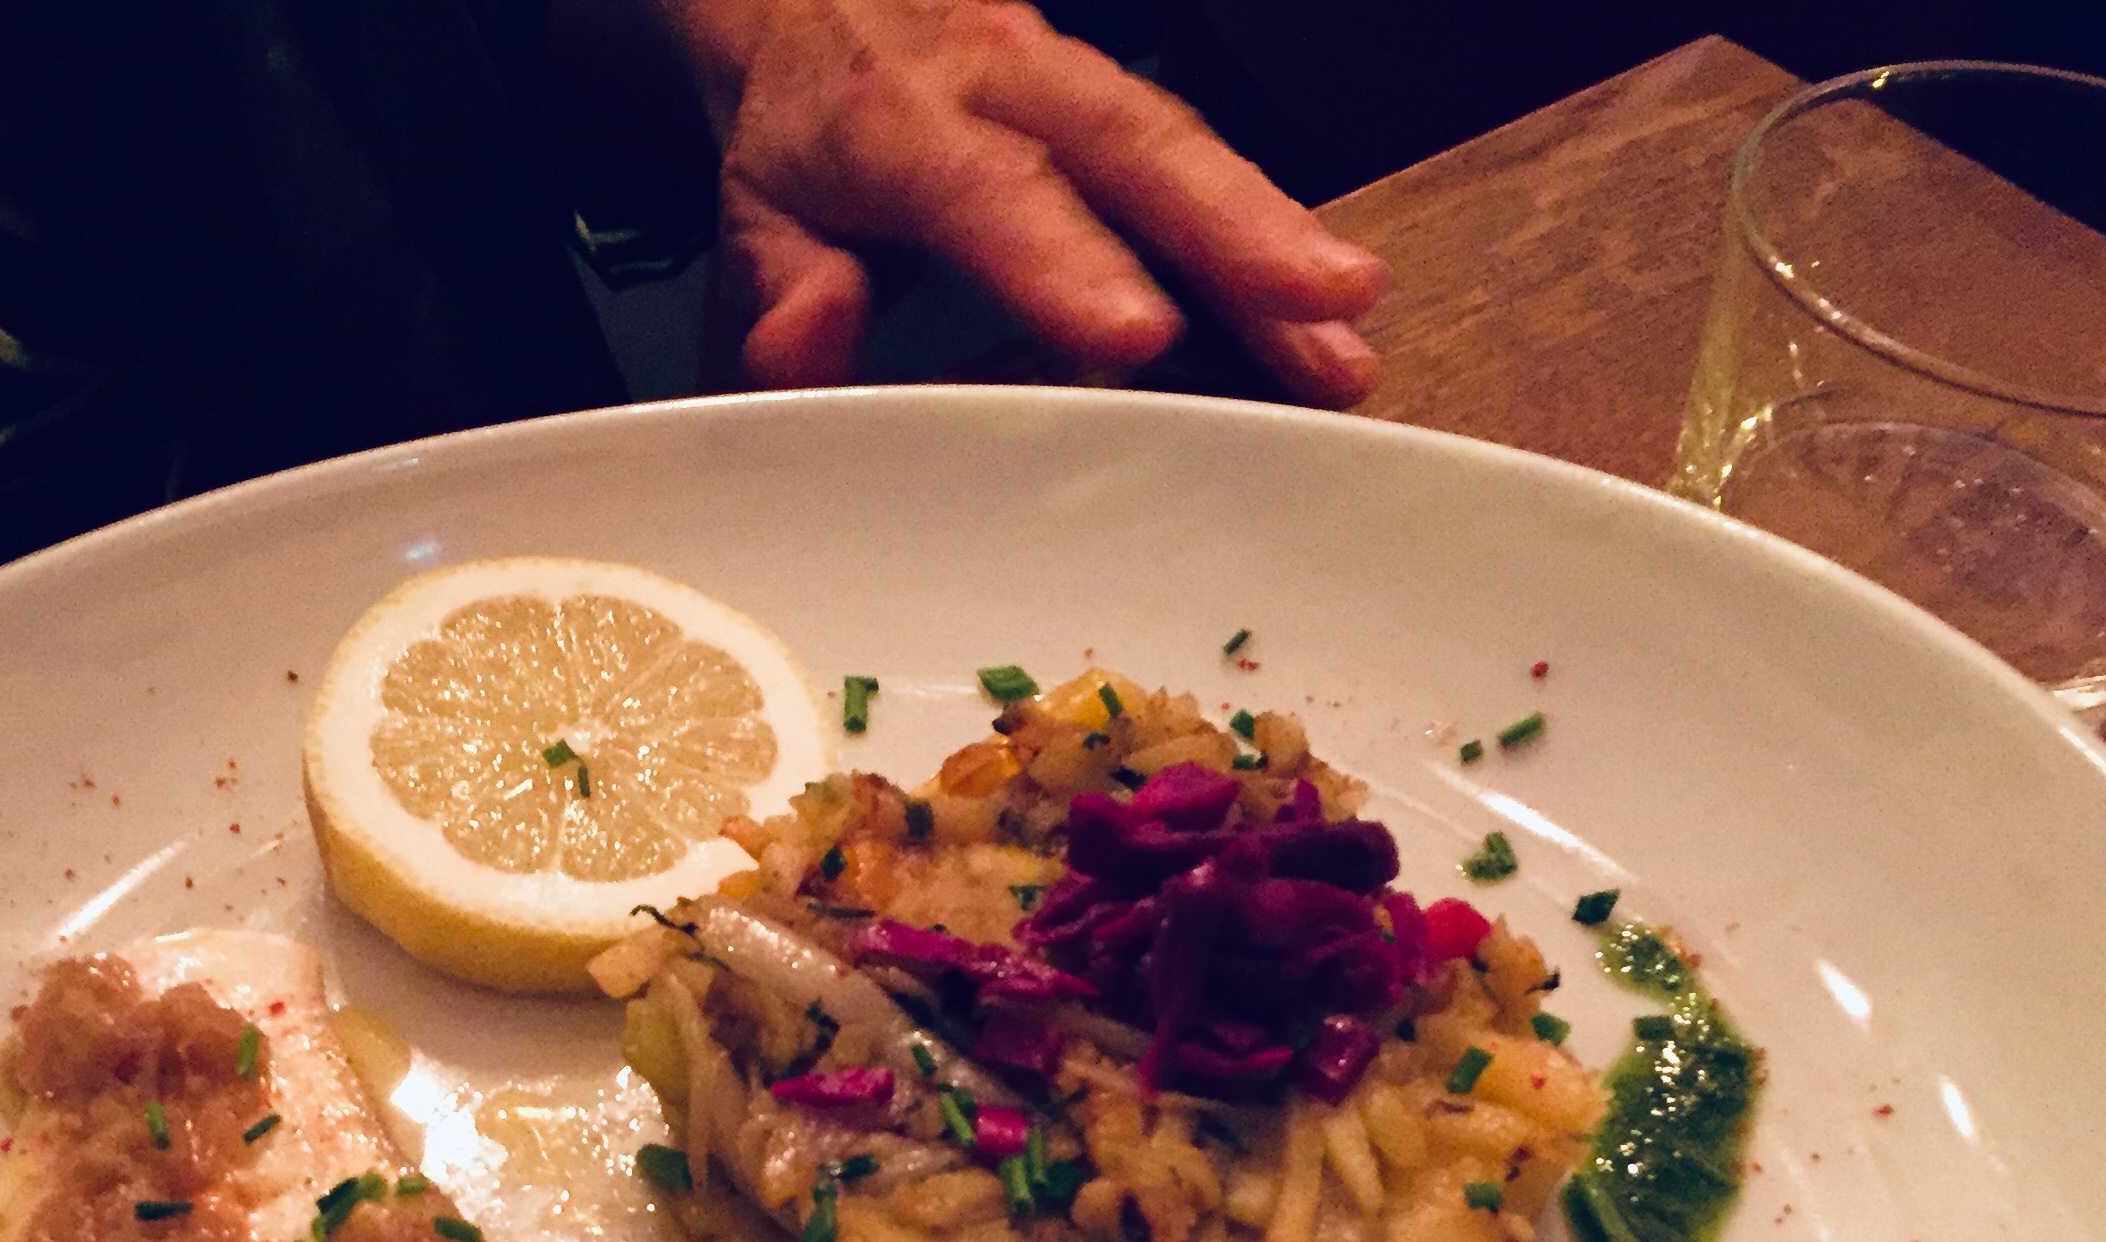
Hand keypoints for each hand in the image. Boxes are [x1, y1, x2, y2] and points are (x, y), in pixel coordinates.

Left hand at [660, 0, 1384, 403]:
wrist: (826, 5)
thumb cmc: (808, 135)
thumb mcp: (755, 210)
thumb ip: (781, 288)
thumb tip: (807, 343)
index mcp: (896, 117)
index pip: (986, 186)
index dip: (1064, 259)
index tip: (1138, 335)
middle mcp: (1004, 81)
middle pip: (1132, 144)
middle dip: (1236, 227)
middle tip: (1323, 305)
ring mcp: (1078, 83)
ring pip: (1187, 147)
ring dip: (1278, 240)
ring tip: (1350, 327)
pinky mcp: (1126, 105)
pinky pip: (1204, 163)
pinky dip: (1270, 238)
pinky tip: (1329, 313)